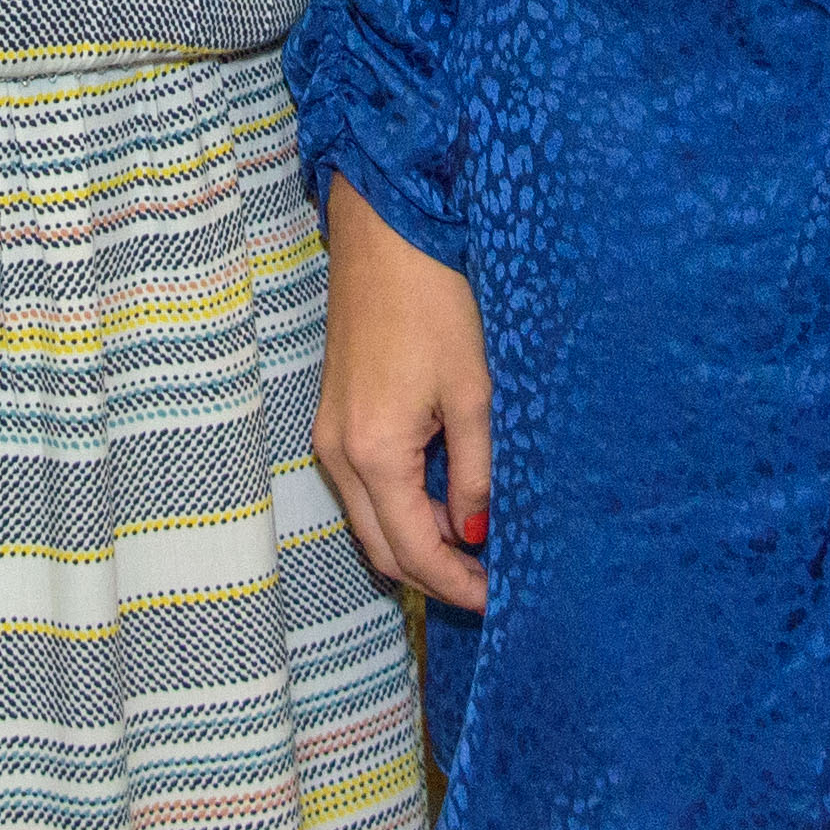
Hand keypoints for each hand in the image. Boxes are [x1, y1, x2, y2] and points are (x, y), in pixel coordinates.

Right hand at [311, 177, 494, 616]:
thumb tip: (476, 534)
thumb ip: (476, 473)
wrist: (387, 230)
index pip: (414, 552)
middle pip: (382, 550)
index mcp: (373, 453)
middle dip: (435, 575)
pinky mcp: (335, 414)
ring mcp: (329, 433)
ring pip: (370, 521)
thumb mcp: (473, 393)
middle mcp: (338, 453)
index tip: (500, 598)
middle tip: (491, 581)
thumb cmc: (435, 300)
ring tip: (477, 541)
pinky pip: (363, 487)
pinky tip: (445, 495)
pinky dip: (400, 506)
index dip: (457, 585)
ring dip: (418, 541)